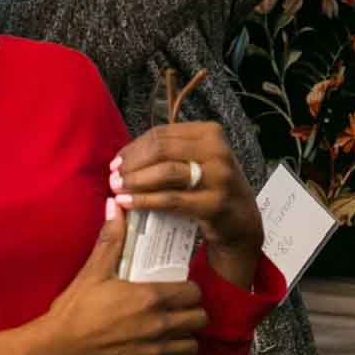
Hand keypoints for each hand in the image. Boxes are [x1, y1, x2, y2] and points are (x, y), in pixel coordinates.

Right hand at [27, 200, 209, 354]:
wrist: (57, 351)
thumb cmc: (75, 311)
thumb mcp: (93, 272)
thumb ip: (111, 239)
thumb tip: (115, 205)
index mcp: (150, 298)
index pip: (193, 292)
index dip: (189, 288)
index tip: (177, 285)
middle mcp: (159, 325)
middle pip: (199, 319)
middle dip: (192, 311)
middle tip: (178, 306)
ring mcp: (155, 350)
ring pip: (192, 344)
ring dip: (186, 335)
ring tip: (172, 327)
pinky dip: (173, 354)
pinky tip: (158, 345)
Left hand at [112, 122, 262, 287]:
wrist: (241, 221)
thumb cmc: (210, 187)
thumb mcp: (197, 160)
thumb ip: (169, 153)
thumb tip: (124, 157)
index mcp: (209, 133)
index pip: (162, 133)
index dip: (134, 147)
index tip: (116, 161)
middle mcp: (217, 150)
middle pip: (161, 149)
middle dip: (132, 163)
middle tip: (113, 176)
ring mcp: (218, 177)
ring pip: (166, 172)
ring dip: (136, 180)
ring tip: (117, 189)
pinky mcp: (214, 203)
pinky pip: (171, 199)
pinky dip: (145, 200)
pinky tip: (129, 203)